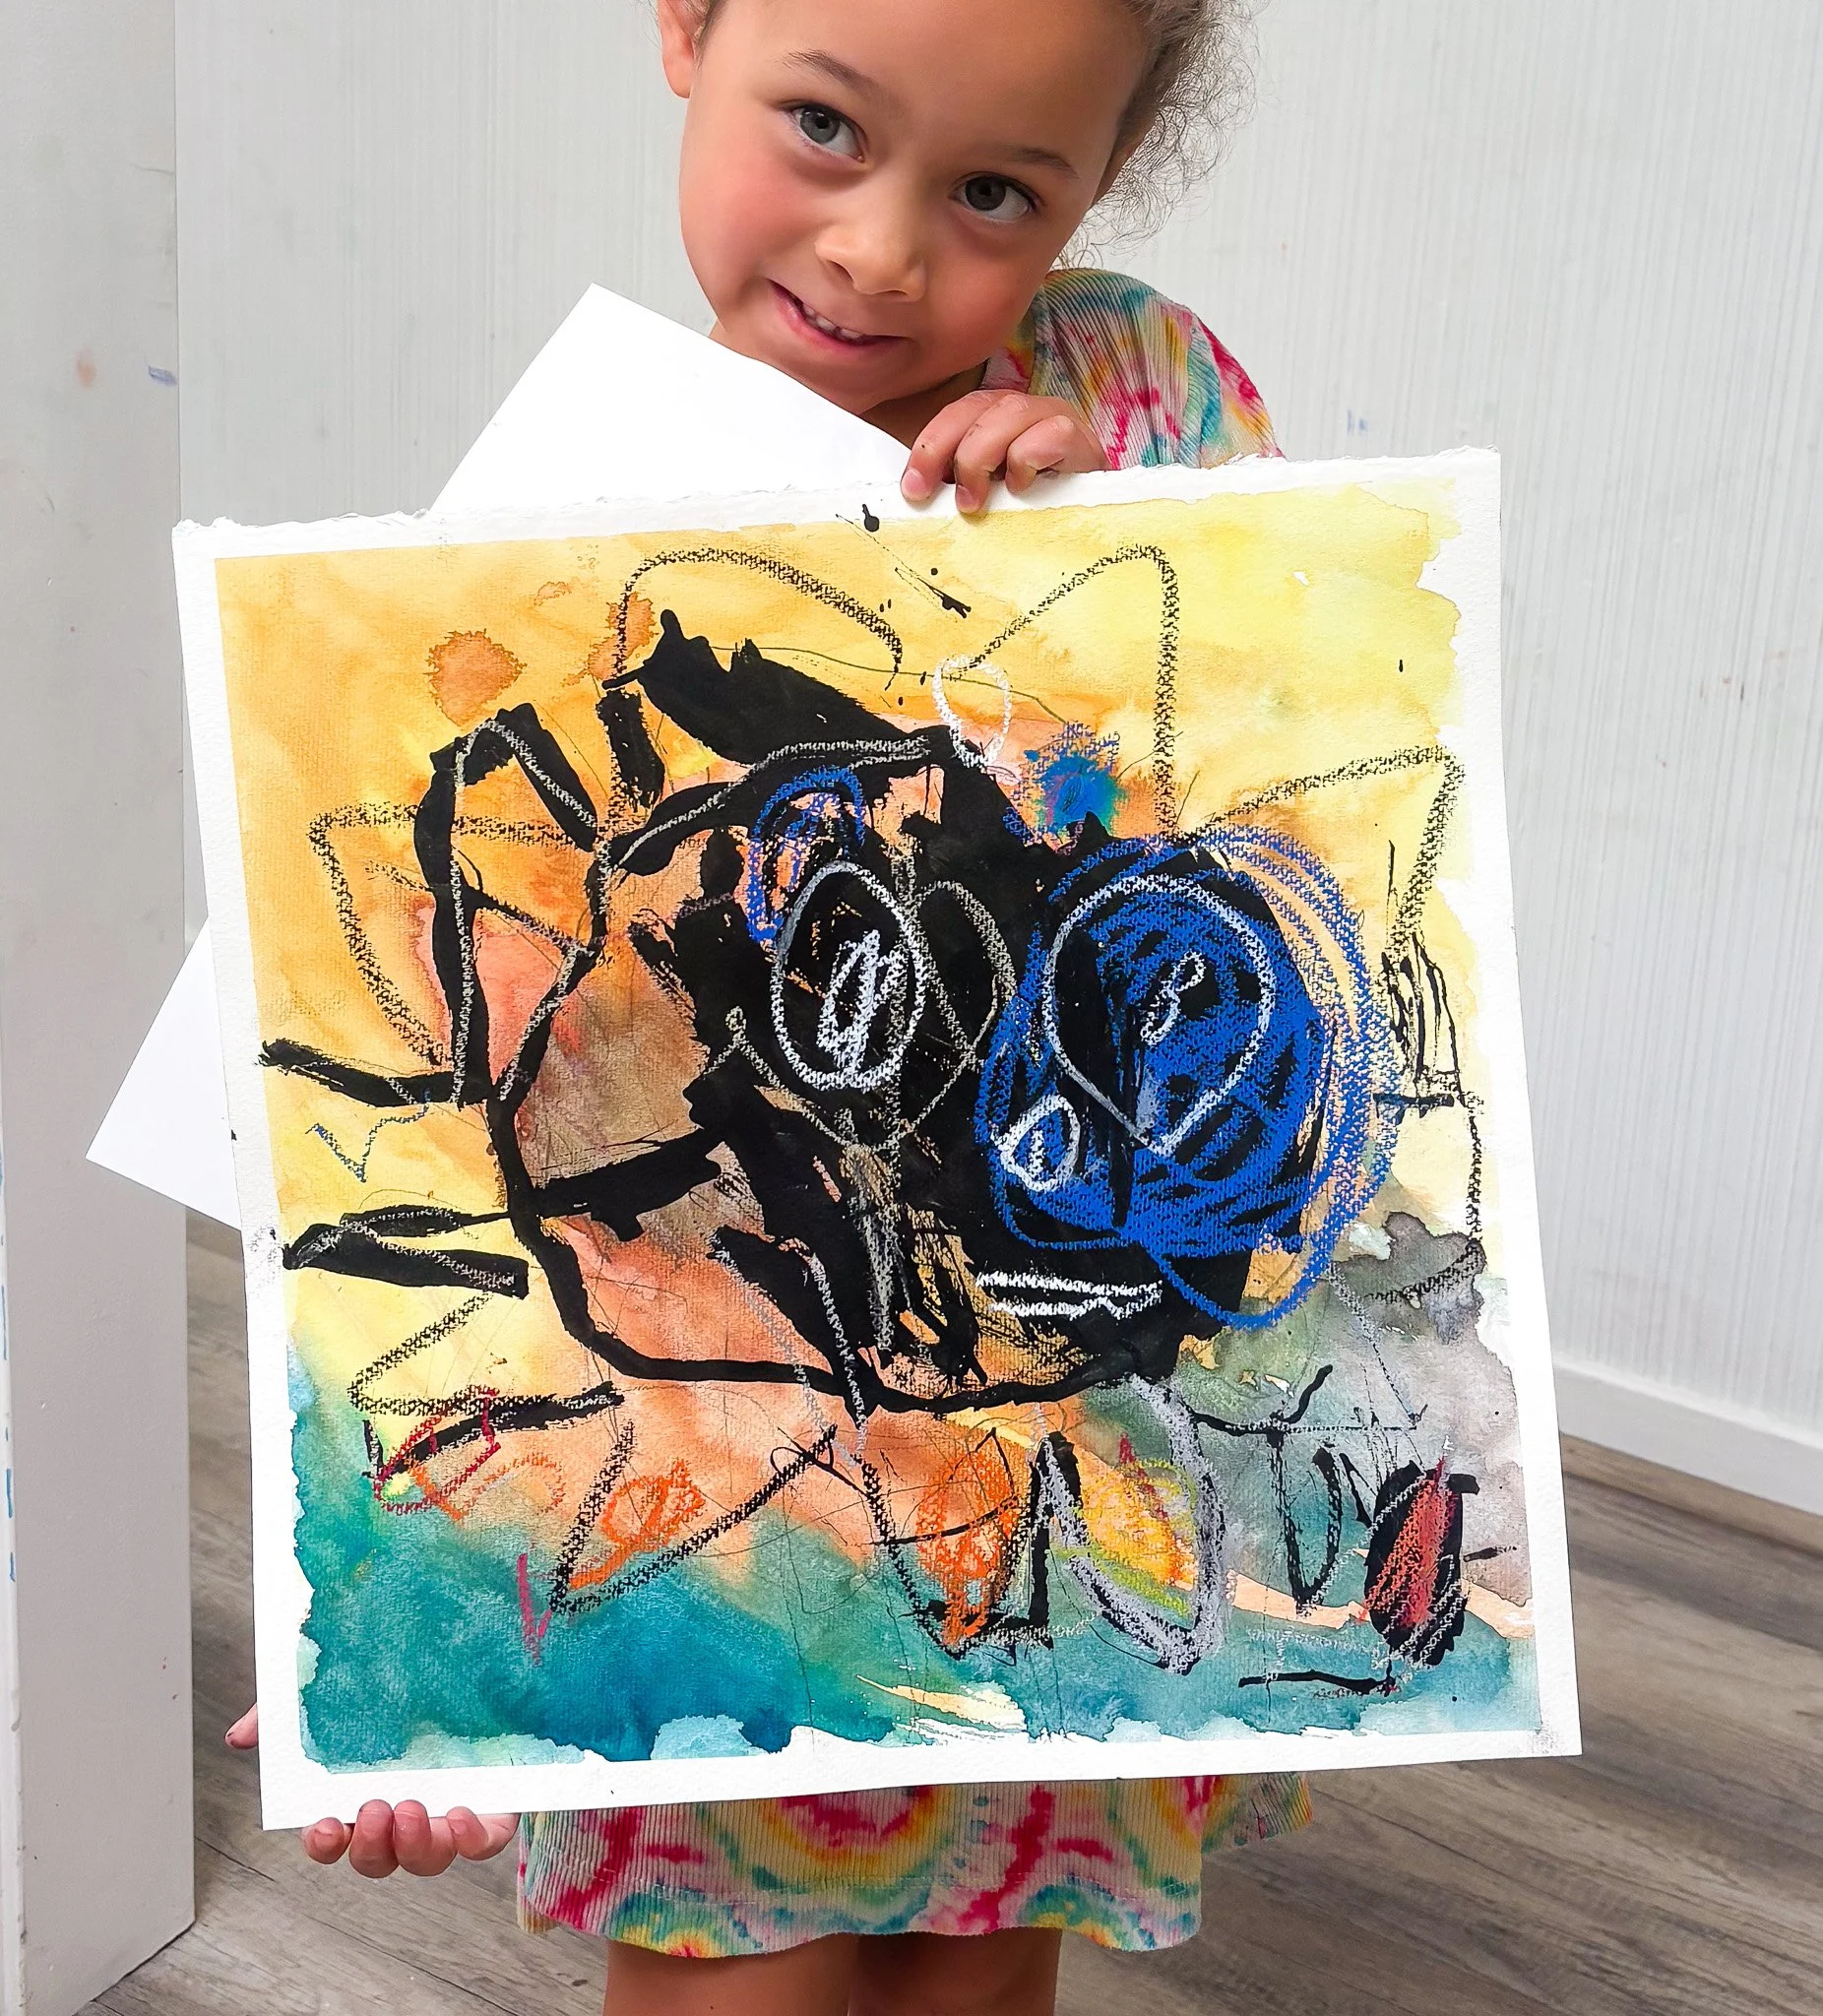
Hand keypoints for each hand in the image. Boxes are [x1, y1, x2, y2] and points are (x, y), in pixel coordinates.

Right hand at [226, 1704, 518, 1877]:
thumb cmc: (396, 1681)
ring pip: (424, 1859)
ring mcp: (444, 1811)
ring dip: (413, 1847)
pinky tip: (461, 1815)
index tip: (325, 1825)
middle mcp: (401, 1810)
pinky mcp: (488, 1803)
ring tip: (412, 1809)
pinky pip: (480, 1843)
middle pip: (376, 1858)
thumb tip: (242, 1735)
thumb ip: (286, 1711)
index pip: (333, 1838)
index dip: (324, 1842)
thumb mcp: (334, 1685)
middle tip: (375, 1809)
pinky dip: (470, 1841)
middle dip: (371, 1845)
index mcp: (361, 1794)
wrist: (469, 1653)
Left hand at [901, 390, 1106, 513]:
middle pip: (978, 405)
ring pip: (1011, 411)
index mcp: (995, 419)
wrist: (1091, 530)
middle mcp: (1025, 412)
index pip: (956, 412)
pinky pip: (1054, 432)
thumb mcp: (985, 499)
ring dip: (982, 455)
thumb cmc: (1032, 516)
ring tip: (976, 501)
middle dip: (947, 448)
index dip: (929, 445)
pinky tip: (1022, 488)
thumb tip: (913, 496)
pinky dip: (1029, 457)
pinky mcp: (1084, 442)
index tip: (912, 489)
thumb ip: (955, 487)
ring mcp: (1056, 420)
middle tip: (938, 496)